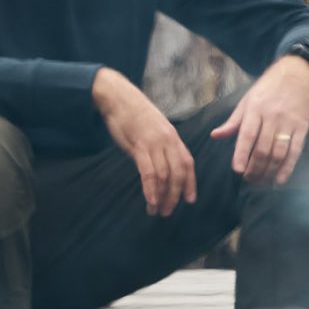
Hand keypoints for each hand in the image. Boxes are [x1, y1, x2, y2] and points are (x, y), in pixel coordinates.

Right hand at [93, 68, 196, 216]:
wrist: (118, 98)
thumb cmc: (134, 114)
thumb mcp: (154, 129)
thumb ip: (161, 146)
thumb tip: (162, 165)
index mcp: (173, 137)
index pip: (188, 163)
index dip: (190, 183)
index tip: (189, 199)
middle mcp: (168, 141)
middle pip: (178, 173)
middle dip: (175, 195)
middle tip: (168, 211)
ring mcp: (155, 143)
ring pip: (164, 176)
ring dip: (161, 196)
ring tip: (156, 210)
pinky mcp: (140, 146)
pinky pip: (149, 172)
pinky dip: (151, 189)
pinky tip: (150, 201)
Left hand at [210, 54, 308, 184]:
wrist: (298, 74)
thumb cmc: (269, 88)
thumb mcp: (247, 100)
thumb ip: (233, 121)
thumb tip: (215, 136)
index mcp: (255, 109)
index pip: (247, 135)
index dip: (242, 154)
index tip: (238, 170)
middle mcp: (272, 117)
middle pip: (263, 149)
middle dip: (255, 168)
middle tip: (249, 179)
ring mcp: (288, 123)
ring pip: (278, 153)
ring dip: (269, 171)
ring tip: (261, 181)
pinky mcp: (302, 128)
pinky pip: (295, 151)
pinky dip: (287, 168)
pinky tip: (280, 180)